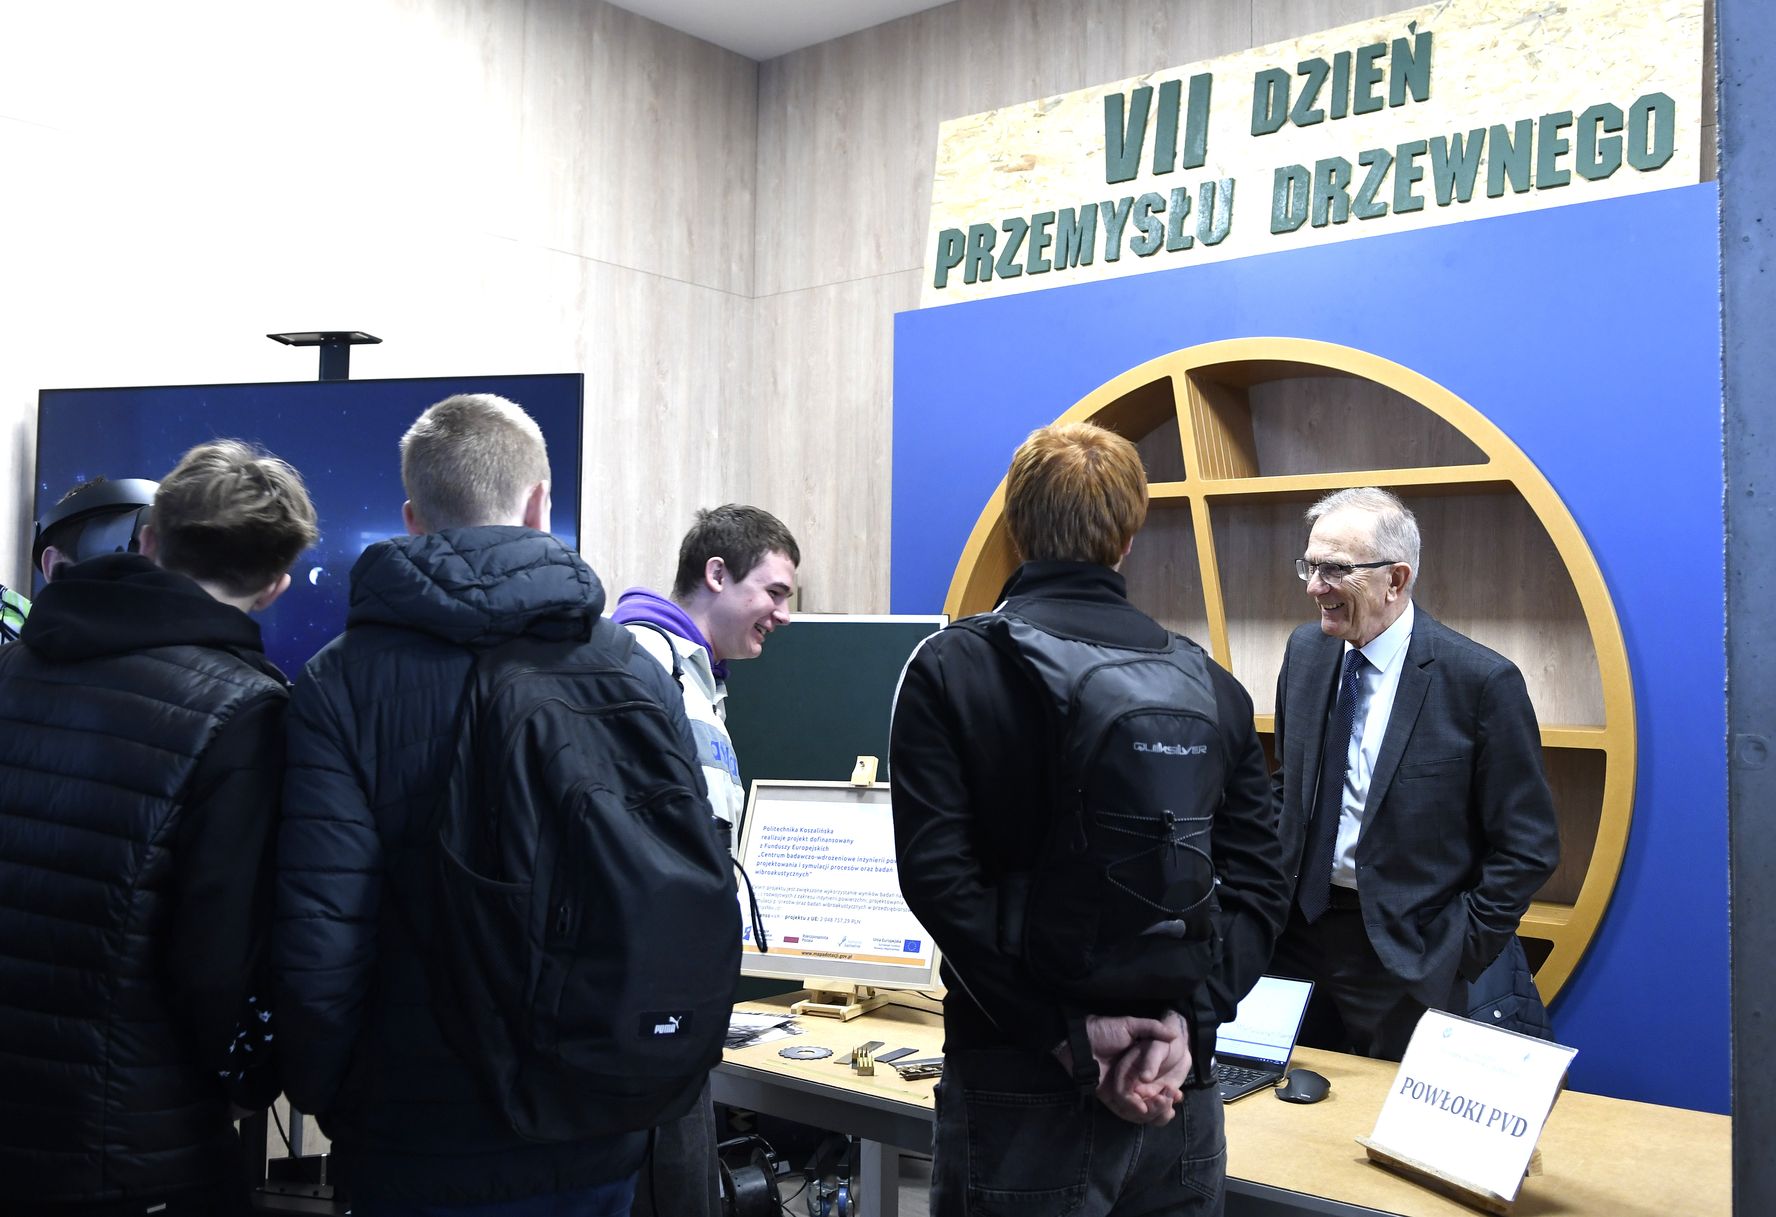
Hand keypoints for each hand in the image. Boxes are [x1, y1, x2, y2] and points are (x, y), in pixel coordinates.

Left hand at [1052, 1012, 1190, 1123]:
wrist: (1080, 1039)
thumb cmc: (1104, 1030)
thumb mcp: (1130, 1025)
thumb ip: (1152, 1028)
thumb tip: (1174, 1034)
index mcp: (1139, 1067)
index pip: (1158, 1087)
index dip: (1170, 1093)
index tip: (1179, 1093)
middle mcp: (1132, 1082)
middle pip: (1152, 1101)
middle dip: (1164, 1104)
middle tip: (1173, 1098)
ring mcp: (1121, 1090)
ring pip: (1140, 1109)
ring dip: (1153, 1110)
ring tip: (1162, 1102)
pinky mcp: (1109, 1097)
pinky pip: (1123, 1110)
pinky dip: (1134, 1110)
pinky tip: (1144, 1108)